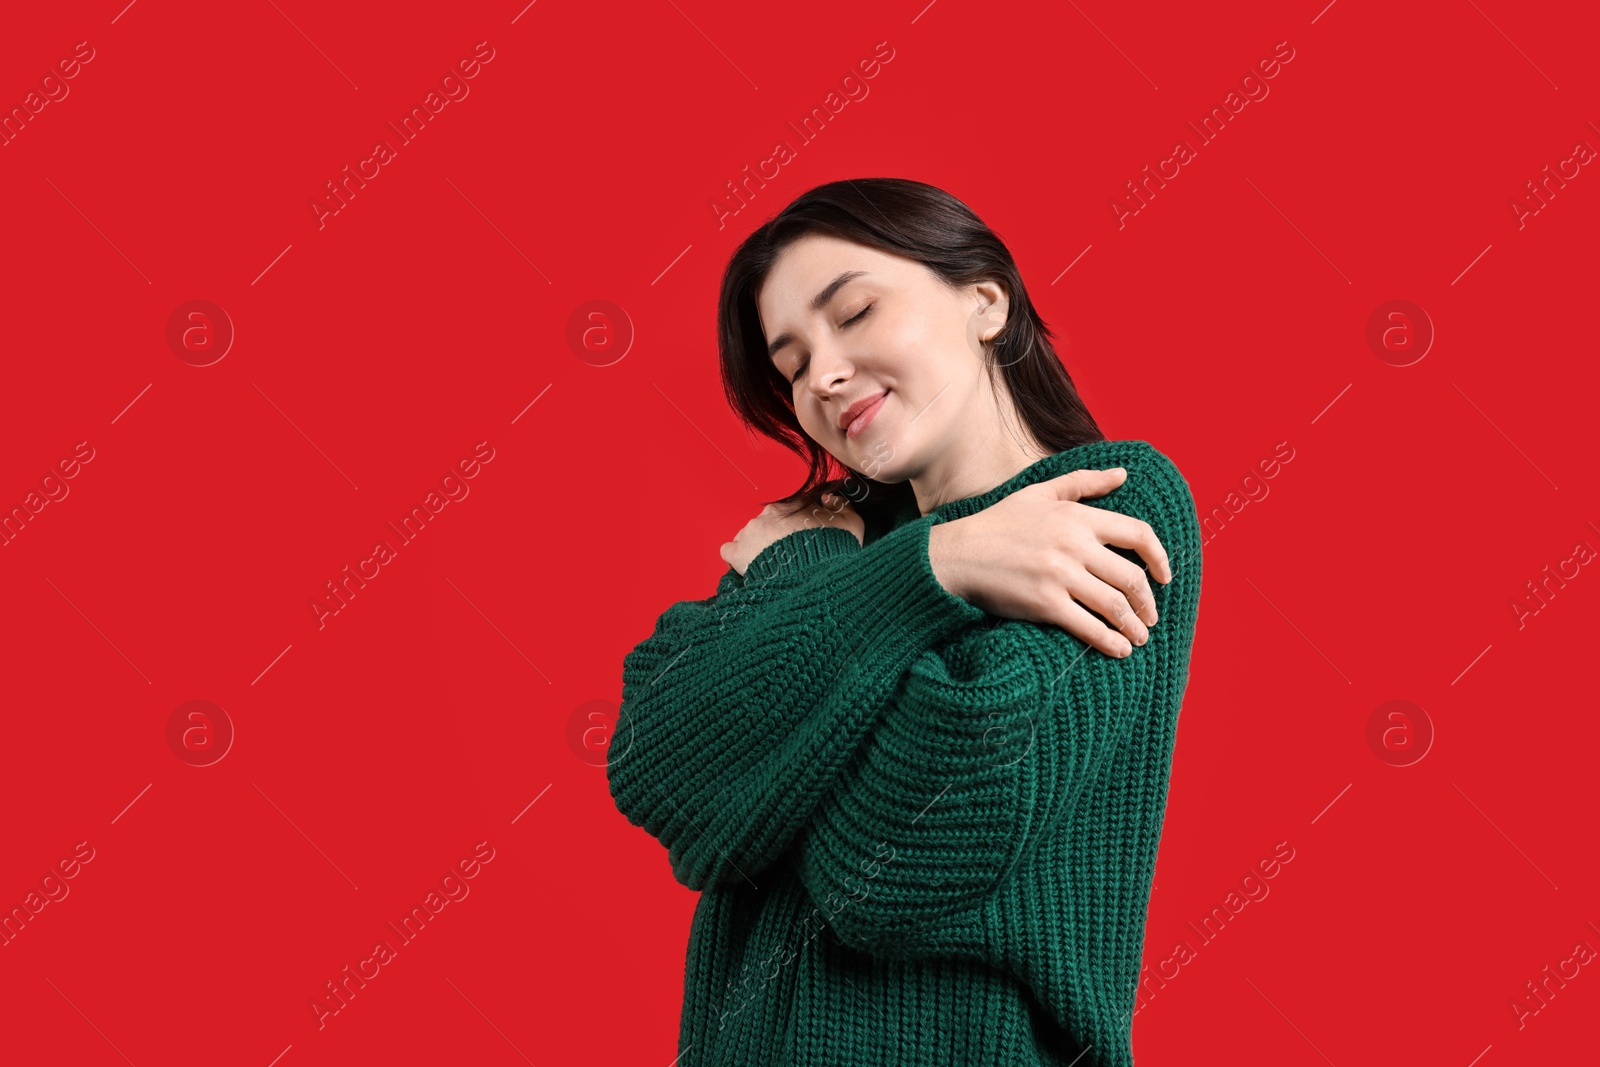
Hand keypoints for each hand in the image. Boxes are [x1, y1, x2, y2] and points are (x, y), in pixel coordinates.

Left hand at [720, 493, 865, 575]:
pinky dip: (738, 558)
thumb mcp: (852, 524)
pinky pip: (730, 551)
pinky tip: (750, 568)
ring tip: (771, 566)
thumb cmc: (833, 552)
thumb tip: (828, 498)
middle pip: (769, 522)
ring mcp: (750, 533)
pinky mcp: (738, 553)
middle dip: (776, 537)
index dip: (798, 525)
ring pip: (750, 536)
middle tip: (788, 556)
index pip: (792, 509)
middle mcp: (769, 515)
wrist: (813, 578)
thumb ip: (841, 506)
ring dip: (758, 547)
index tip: (803, 539)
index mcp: (793, 507)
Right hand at [927, 467, 1171, 657]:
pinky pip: (1089, 627)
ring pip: (1115, 605)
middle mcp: (1074, 544)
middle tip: (1151, 617)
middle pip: (1131, 577)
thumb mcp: (1040, 493)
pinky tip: (1119, 650)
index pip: (1137, 534)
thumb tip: (1123, 474)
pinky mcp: (1045, 603)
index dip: (1159, 558)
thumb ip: (1084, 482)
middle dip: (1148, 602)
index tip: (1164, 577)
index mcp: (1077, 516)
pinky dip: (1110, 641)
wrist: (957, 554)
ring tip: (1139, 638)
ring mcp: (1060, 575)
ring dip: (1134, 626)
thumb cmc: (998, 524)